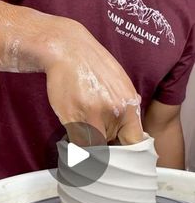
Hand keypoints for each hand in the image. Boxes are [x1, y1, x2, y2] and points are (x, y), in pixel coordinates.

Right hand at [41, 17, 143, 145]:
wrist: (68, 49)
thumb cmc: (93, 65)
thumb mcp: (120, 82)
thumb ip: (126, 106)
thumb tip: (133, 129)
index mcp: (128, 105)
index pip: (135, 142)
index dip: (128, 151)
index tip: (121, 152)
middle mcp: (113, 113)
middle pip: (112, 145)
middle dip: (106, 142)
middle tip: (98, 132)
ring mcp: (92, 117)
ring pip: (94, 146)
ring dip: (90, 140)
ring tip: (85, 122)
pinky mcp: (72, 119)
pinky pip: (77, 141)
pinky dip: (76, 138)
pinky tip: (75, 122)